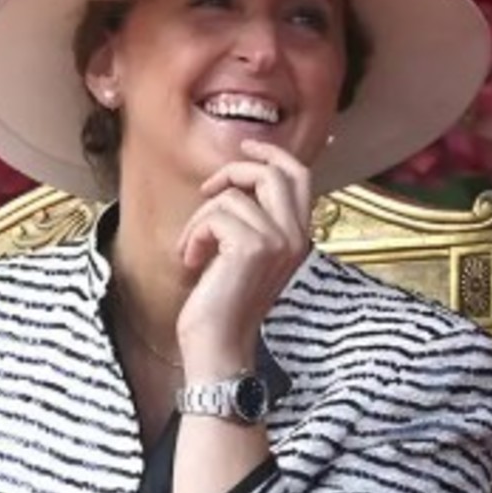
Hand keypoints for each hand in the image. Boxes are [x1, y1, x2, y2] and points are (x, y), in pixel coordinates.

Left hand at [175, 141, 312, 374]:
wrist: (220, 346)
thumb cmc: (225, 303)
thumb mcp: (248, 255)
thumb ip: (255, 221)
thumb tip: (240, 180)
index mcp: (300, 236)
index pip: (300, 176)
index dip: (271, 154)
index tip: (246, 146)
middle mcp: (297, 236)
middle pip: (273, 173)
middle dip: (234, 171)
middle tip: (208, 189)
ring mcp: (278, 241)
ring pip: (233, 195)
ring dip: (200, 217)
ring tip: (193, 248)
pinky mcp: (252, 248)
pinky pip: (214, 214)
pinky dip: (193, 235)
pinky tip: (191, 260)